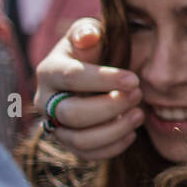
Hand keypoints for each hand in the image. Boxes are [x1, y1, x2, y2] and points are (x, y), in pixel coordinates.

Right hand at [33, 18, 142, 158]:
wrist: (91, 73)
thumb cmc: (93, 51)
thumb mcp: (90, 34)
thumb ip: (88, 32)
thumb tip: (89, 37)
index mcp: (50, 71)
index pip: (73, 77)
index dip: (104, 80)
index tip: (134, 79)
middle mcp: (46, 101)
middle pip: (73, 114)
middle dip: (111, 107)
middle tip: (139, 95)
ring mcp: (55, 125)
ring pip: (79, 140)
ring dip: (114, 130)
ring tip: (139, 115)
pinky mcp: (69, 142)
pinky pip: (88, 154)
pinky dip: (113, 147)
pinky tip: (132, 133)